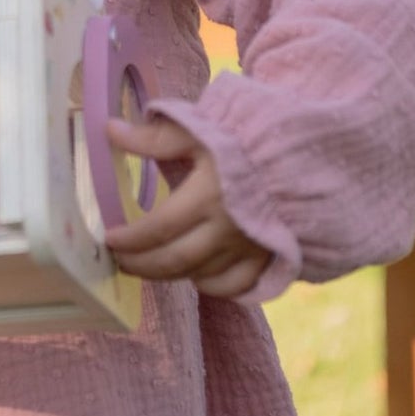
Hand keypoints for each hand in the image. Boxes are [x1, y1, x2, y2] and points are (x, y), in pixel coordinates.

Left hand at [103, 115, 271, 298]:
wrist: (305, 154)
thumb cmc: (246, 137)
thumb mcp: (198, 128)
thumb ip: (154, 137)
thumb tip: (110, 131)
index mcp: (206, 196)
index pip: (157, 229)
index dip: (129, 239)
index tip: (109, 240)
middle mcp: (226, 230)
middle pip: (174, 261)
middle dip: (141, 265)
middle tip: (119, 262)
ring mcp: (248, 249)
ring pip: (199, 276)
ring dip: (169, 275)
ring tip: (148, 266)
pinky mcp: (267, 258)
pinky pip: (233, 287)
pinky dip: (209, 286)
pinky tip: (194, 275)